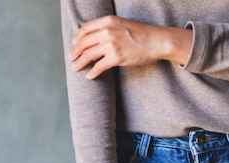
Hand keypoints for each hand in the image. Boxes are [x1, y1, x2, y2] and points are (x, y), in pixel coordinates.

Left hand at [68, 15, 192, 78]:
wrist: (157, 41)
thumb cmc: (142, 34)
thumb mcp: (122, 24)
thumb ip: (108, 27)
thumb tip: (96, 37)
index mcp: (107, 21)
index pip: (85, 29)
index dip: (77, 38)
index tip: (74, 44)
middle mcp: (107, 31)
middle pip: (83, 42)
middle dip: (75, 52)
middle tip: (71, 58)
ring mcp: (111, 45)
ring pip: (88, 55)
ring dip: (80, 62)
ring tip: (76, 68)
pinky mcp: (116, 58)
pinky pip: (99, 66)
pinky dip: (92, 72)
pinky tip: (90, 76)